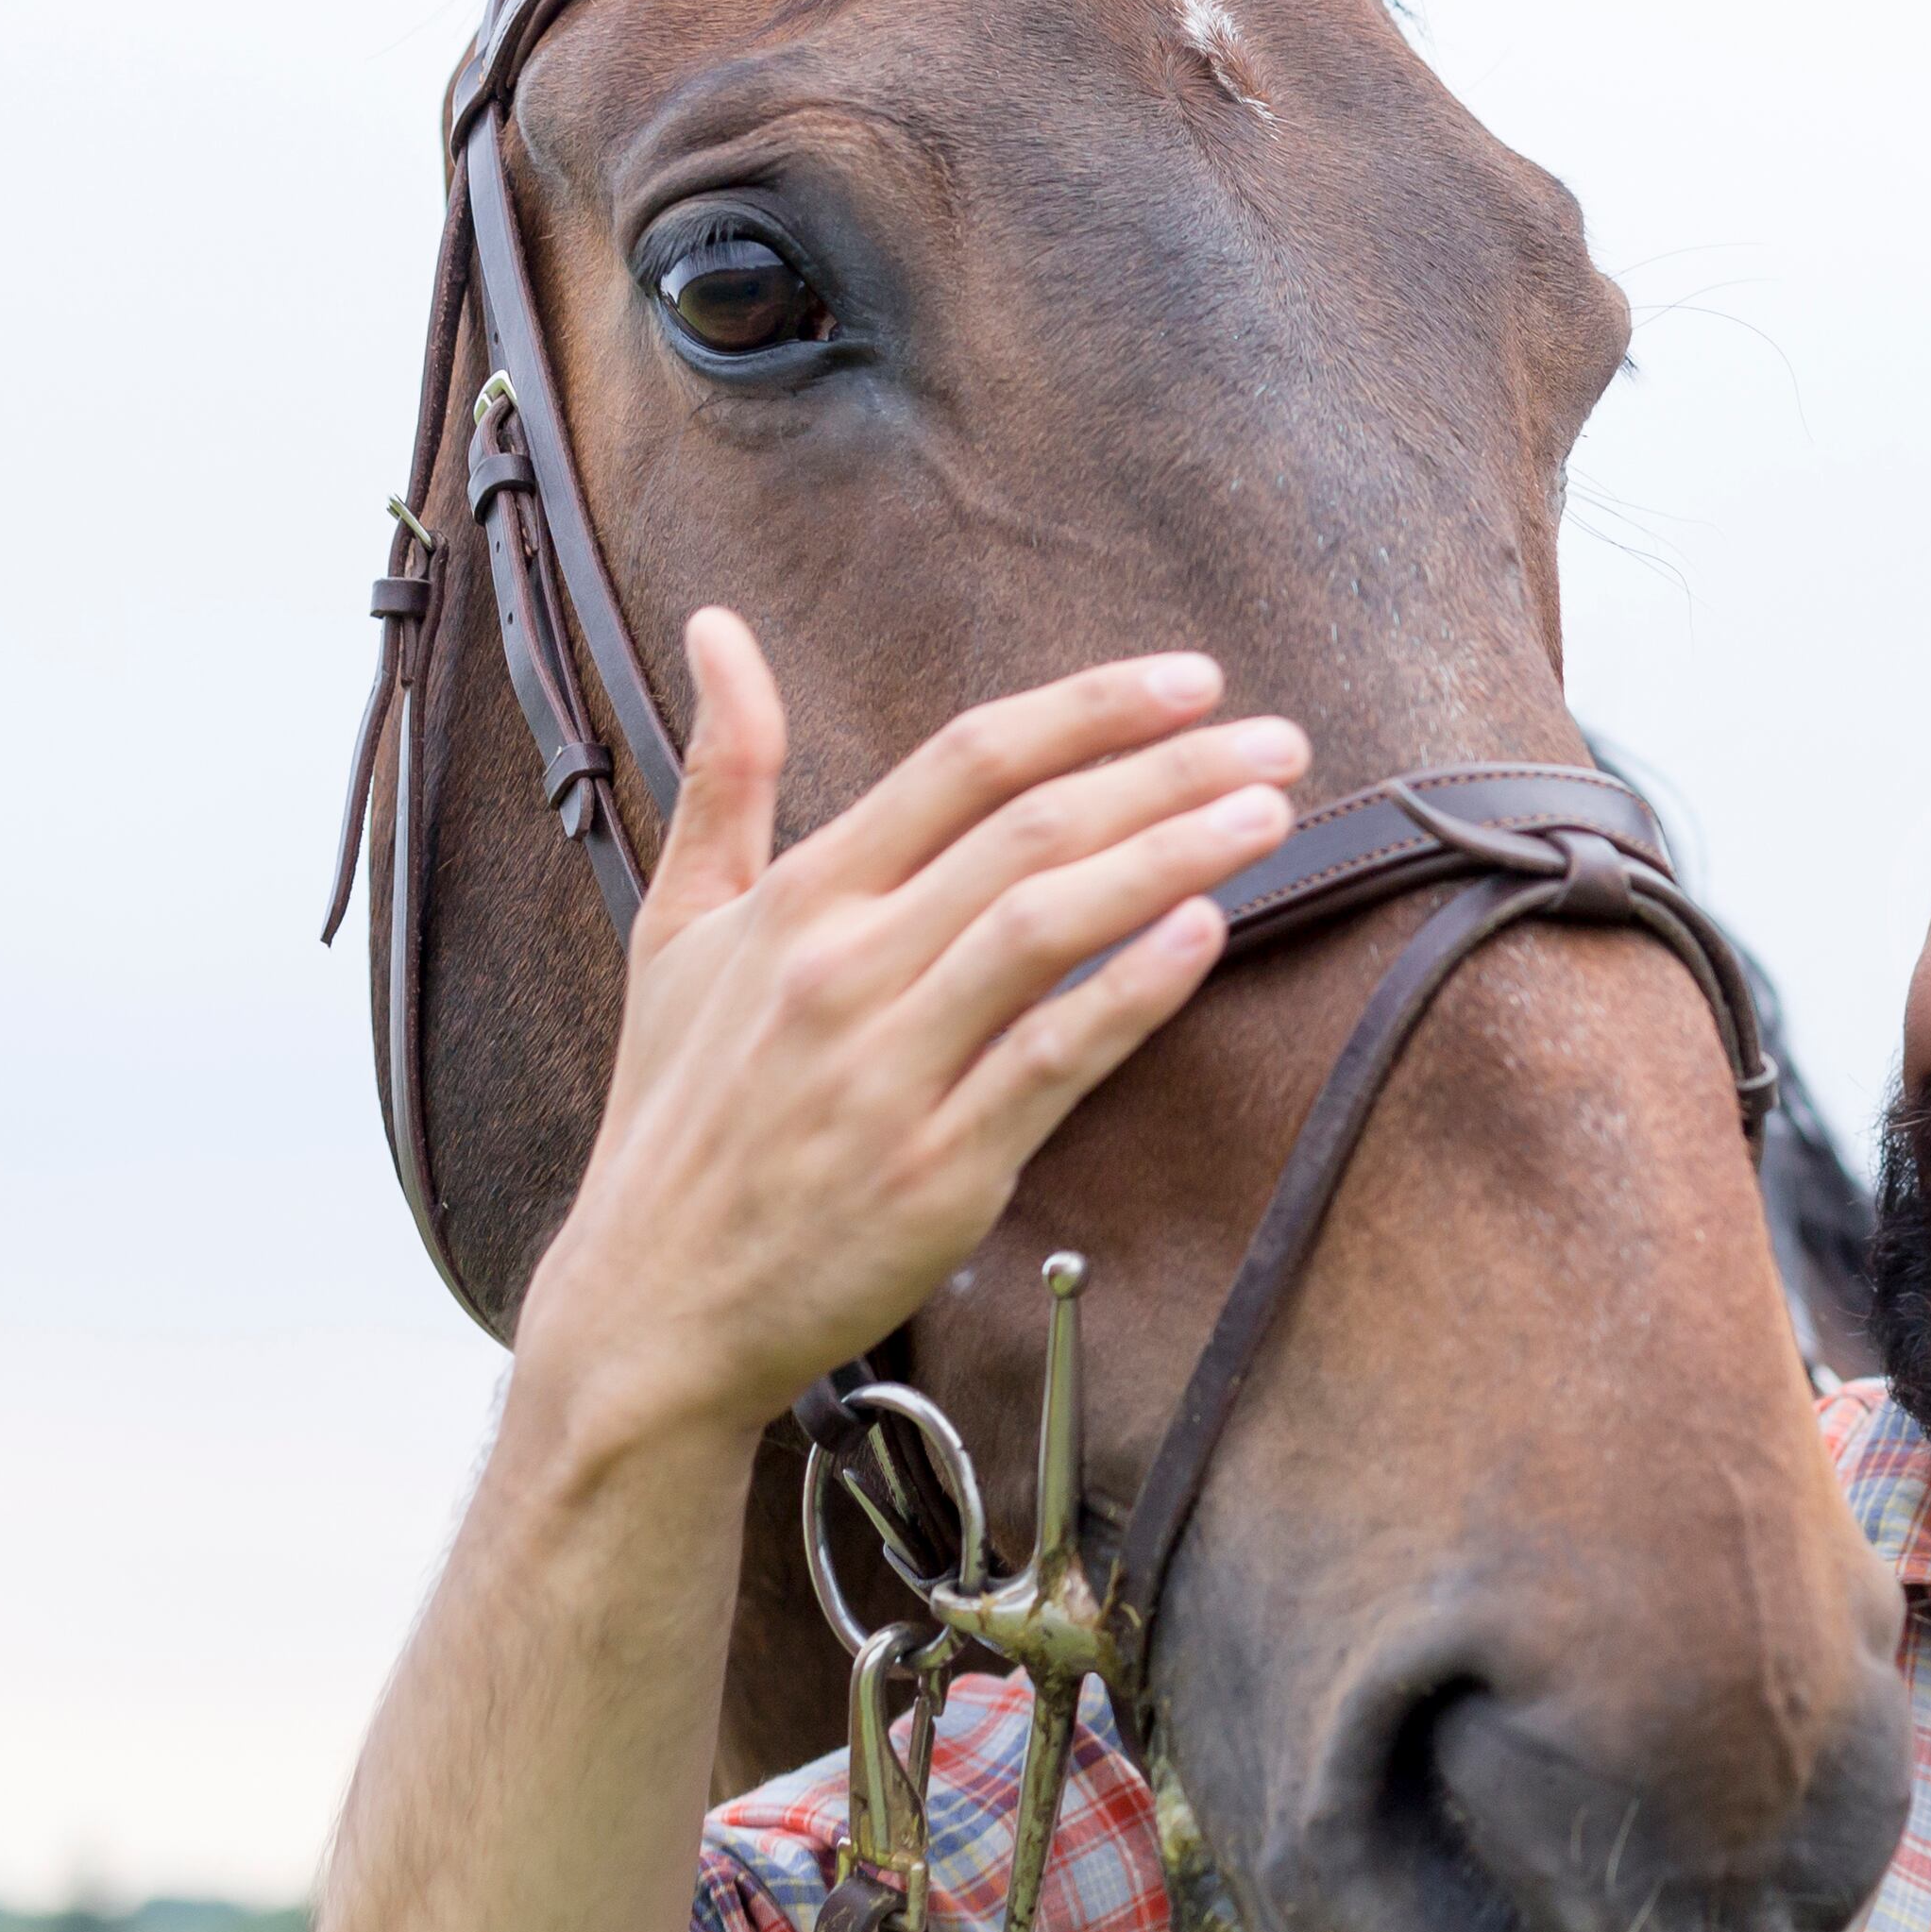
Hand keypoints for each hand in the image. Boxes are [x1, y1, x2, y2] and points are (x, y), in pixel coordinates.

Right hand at [512, 612, 1306, 1453]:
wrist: (650, 1303)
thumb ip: (722, 774)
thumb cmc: (680, 1111)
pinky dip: (1129, 993)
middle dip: (1167, 771)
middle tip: (1280, 740)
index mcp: (798, 900)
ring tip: (1268, 815)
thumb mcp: (676, 927)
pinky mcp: (937, 1168)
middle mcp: (842, 968)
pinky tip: (1205, 933)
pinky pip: (1049, 1060)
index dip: (1088, 710)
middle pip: (1028, 830)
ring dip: (1170, 858)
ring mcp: (889, 1069)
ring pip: (1046, 927)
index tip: (1192, 679)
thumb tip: (717, 628)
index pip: (965, 764)